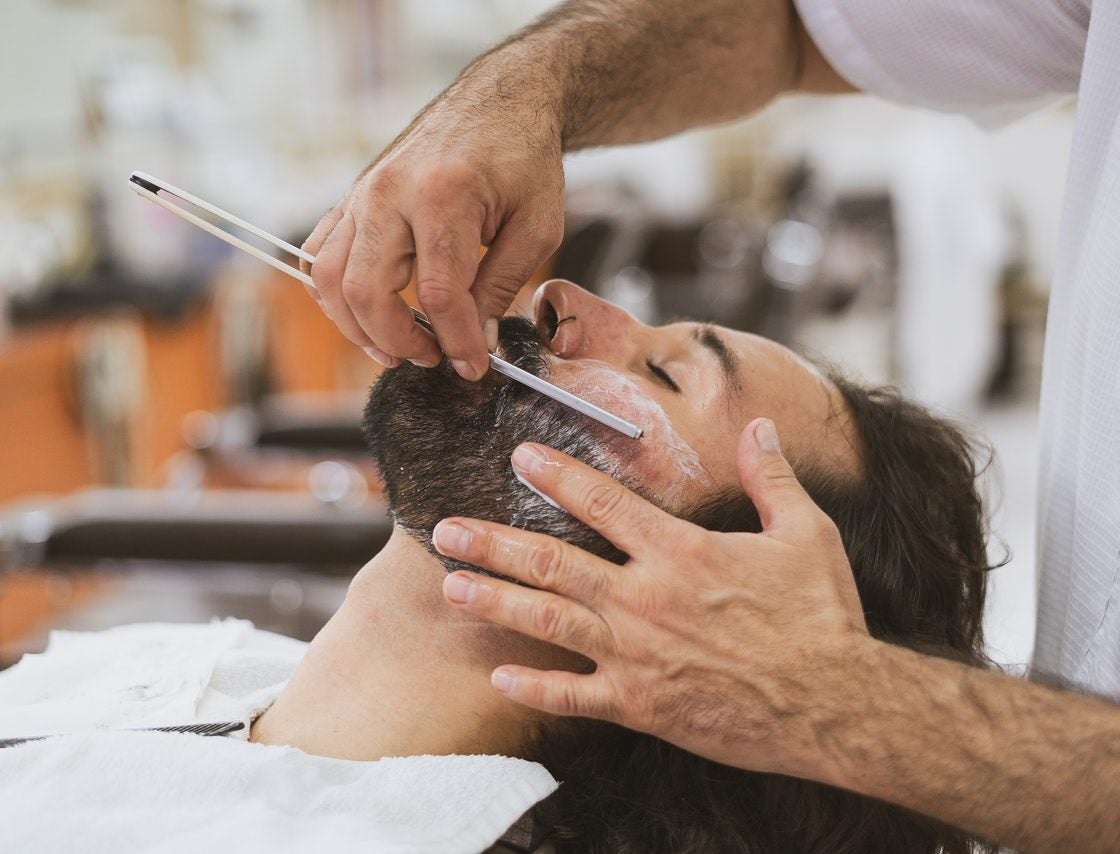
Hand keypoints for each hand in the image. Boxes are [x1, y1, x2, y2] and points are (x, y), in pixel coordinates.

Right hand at [301, 61, 565, 379]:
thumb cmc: (524, 160)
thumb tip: (474, 341)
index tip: (474, 367)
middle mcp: (389, 193)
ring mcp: (362, 194)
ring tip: (398, 350)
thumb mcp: (537, 226)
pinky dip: (333, 296)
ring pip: (329, 279)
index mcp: (442, 196)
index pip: (439, 295)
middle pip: (367, 291)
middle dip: (399, 342)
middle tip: (435, 360)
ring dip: (357, 328)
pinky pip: (318, 256)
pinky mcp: (351, 199)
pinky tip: (367, 316)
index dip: (457, 342)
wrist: (500, 101)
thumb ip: (503, 286)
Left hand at [431, 418, 870, 776]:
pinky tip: (498, 673)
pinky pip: (573, 696)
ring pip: (548, 622)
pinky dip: (534, 685)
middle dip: (494, 542)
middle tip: (446, 530)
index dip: (556, 475)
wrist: (834, 704)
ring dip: (495, 601)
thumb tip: (759, 426)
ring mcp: (636, 655)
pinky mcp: (641, 705)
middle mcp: (645, 599)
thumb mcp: (807, 533)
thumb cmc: (822, 616)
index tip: (519, 458)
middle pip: (552, 562)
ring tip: (451, 587)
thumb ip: (773, 477)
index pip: (602, 503)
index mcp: (680, 551)